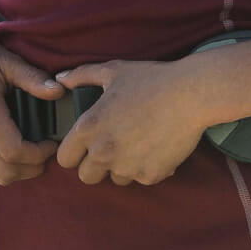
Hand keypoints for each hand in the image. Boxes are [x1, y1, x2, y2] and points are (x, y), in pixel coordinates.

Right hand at [0, 20, 65, 185]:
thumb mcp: (5, 60)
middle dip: (31, 169)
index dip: (38, 154)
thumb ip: (33, 78)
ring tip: (35, 152)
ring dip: (18, 170)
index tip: (52, 144)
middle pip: (4, 171)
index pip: (12, 150)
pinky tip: (16, 147)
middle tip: (48, 153)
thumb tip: (60, 91)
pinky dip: (3, 163)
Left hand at [54, 58, 210, 186]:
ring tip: (139, 141)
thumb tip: (60, 78)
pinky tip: (157, 145)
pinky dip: (147, 166)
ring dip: (122, 166)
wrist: (191, 94)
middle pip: (86, 176)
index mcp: (89, 128)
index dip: (74, 151)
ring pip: (115, 179)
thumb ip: (82, 75)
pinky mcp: (149, 176)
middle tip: (114, 144)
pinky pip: (141, 178)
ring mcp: (126, 166)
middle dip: (96, 164)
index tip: (86, 144)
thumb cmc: (151, 79)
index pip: (64, 158)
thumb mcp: (114, 70)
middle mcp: (103, 151)